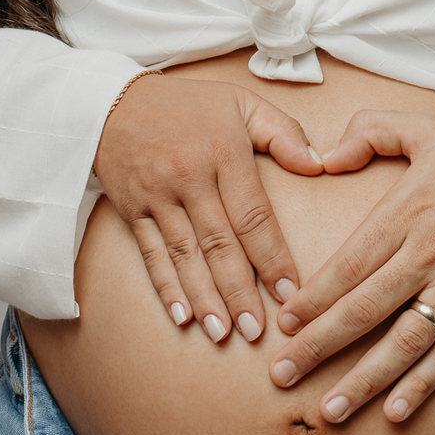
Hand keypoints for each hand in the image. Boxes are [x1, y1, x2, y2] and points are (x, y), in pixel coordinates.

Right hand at [93, 74, 323, 343]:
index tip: (291, 291)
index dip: (272, 255)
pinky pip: (151, 254)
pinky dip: (166, 288)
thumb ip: (283, 133)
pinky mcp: (132, 210)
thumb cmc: (190, 104)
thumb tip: (320, 166)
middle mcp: (190, 177)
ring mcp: (158, 196)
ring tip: (224, 333)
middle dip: (239, 290)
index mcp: (224, 151)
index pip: (253, 213)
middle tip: (258, 330)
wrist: (113, 101)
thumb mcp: (242, 103)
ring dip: (205, 297)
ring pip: (185, 255)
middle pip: (219, 243)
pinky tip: (182, 317)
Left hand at [267, 111, 434, 423]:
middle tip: (281, 376)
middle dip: (318, 346)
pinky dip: (423, 385)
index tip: (283, 323)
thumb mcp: (429, 128)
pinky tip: (395, 412)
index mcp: (408, 211)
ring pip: (402, 342)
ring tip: (327, 411)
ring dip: (362, 380)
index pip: (349, 263)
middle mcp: (428, 254)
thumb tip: (325, 155)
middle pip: (363, 310)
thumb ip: (373, 131)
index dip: (313, 297)